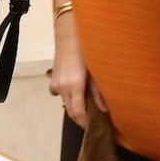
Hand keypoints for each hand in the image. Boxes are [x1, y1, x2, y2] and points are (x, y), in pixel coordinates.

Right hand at [49, 12, 107, 127]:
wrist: (69, 31)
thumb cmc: (85, 47)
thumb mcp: (96, 70)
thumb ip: (99, 92)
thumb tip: (105, 110)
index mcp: (73, 85)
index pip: (78, 114)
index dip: (86, 124)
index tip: (95, 129)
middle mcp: (62, 86)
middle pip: (71, 111)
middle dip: (82, 118)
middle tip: (97, 121)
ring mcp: (56, 82)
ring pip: (66, 103)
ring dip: (76, 107)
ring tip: (91, 107)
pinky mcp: (54, 77)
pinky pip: (62, 93)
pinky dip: (71, 97)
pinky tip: (81, 92)